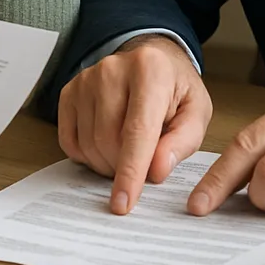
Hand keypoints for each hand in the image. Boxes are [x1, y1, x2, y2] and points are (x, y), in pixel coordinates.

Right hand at [58, 35, 212, 214]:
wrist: (152, 61)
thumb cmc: (175, 90)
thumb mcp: (196, 113)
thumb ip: (182, 142)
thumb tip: (156, 171)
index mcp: (150, 70)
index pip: (137, 130)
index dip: (130, 171)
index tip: (123, 203)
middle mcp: (113, 69)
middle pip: (108, 139)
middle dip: (123, 168)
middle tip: (143, 167)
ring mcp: (87, 78)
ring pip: (88, 143)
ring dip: (107, 164)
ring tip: (128, 153)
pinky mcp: (70, 90)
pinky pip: (69, 140)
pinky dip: (87, 156)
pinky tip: (107, 147)